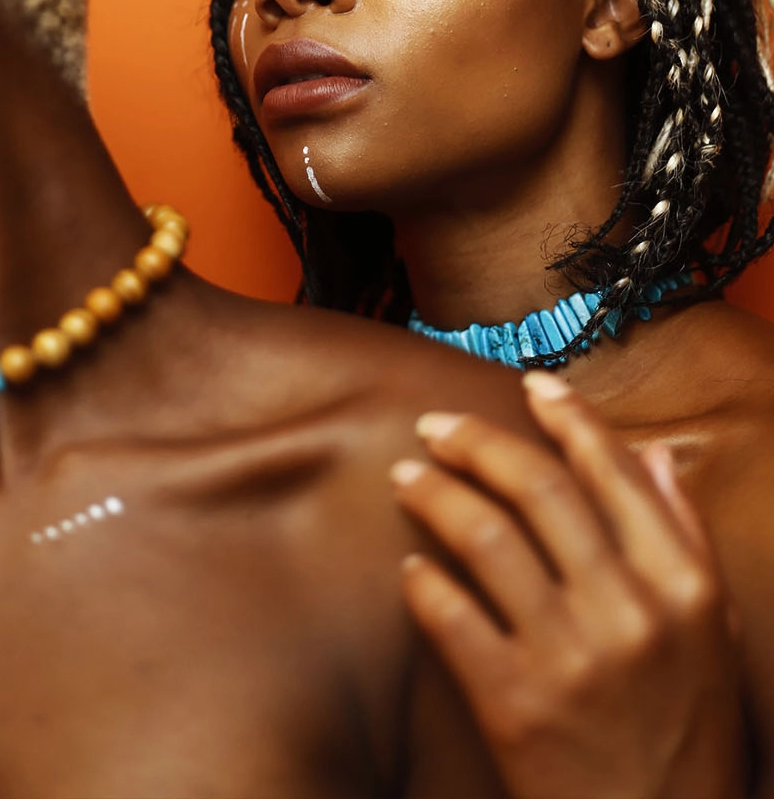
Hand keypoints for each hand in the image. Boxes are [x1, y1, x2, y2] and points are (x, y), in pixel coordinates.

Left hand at [391, 372, 745, 798]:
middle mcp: (628, 612)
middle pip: (536, 487)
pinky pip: (451, 618)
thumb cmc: (689, 735)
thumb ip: (686, 538)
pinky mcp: (514, 707)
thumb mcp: (714, 635)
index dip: (566, 415)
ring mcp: (569, 659)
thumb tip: (653, 455)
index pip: (613, 471)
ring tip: (406, 477)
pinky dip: (423, 582)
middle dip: (476, 441)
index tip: (529, 385)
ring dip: (435, 493)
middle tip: (434, 425)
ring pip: (484, 536)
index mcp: (683, 587)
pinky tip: (411, 567)